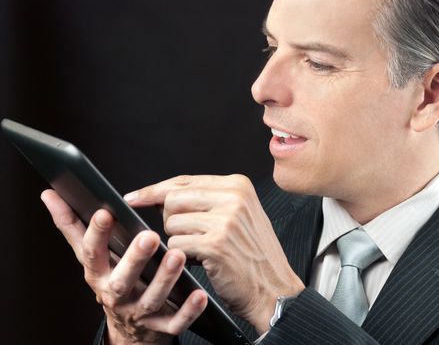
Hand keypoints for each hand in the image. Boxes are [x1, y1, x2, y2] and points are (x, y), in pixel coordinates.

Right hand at [40, 189, 207, 344]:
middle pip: (122, 280)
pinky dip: (187, 311)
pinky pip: (174, 323)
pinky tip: (199, 294)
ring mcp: (138, 312)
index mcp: (98, 273)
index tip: (106, 212)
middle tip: (150, 235)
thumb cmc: (111, 278)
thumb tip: (50, 194)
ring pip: (150, 299)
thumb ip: (71, 225)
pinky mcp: (160, 326)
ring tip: (178, 255)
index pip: (92, 253)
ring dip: (164, 279)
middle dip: (134, 258)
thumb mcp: (90, 255)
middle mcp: (116, 294)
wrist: (129, 326)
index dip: (97, 234)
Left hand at [124, 174, 304, 333]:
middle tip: (188, 235)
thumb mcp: (239, 216)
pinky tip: (203, 260)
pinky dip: (182, 257)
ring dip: (179, 241)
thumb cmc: (254, 256)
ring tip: (203, 249)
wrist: (274, 289)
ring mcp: (225, 220)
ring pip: (171, 223)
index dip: (155, 190)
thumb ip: (207, 200)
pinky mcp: (215, 245)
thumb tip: (160, 196)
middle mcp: (233, 198)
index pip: (184, 180)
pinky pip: (175, 245)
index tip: (134, 197)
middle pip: (172, 199)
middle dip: (170, 220)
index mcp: (238, 186)